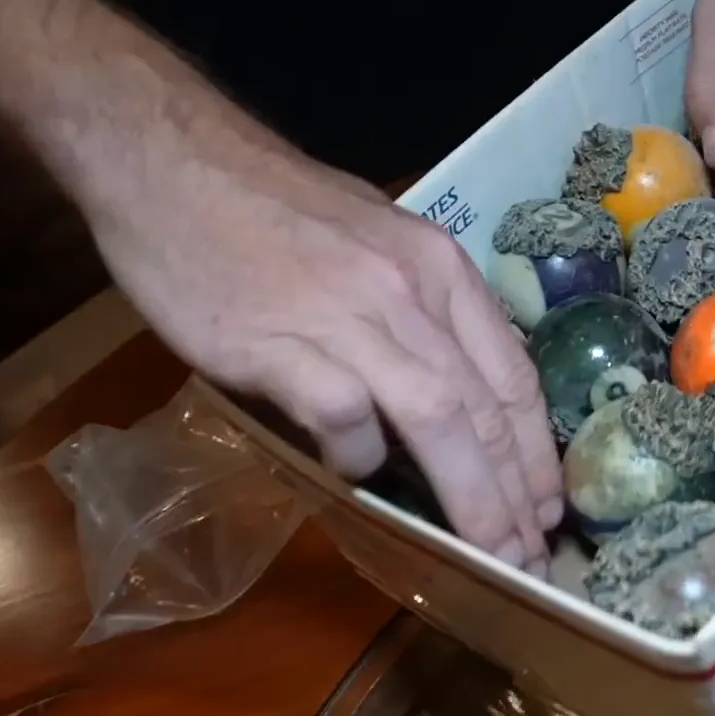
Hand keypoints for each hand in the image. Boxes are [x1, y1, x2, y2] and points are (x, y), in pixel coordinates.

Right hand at [82, 137, 561, 575]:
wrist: (166, 158)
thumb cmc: (266, 203)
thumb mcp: (373, 236)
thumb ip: (415, 309)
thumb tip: (446, 391)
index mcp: (437, 266)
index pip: (512, 373)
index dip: (535, 452)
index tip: (548, 508)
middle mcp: (407, 291)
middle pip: (484, 409)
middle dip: (516, 494)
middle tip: (530, 557)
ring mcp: (346, 317)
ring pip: (438, 421)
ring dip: (471, 499)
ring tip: (485, 553)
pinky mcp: (280, 345)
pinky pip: (345, 420)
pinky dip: (358, 459)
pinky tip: (355, 475)